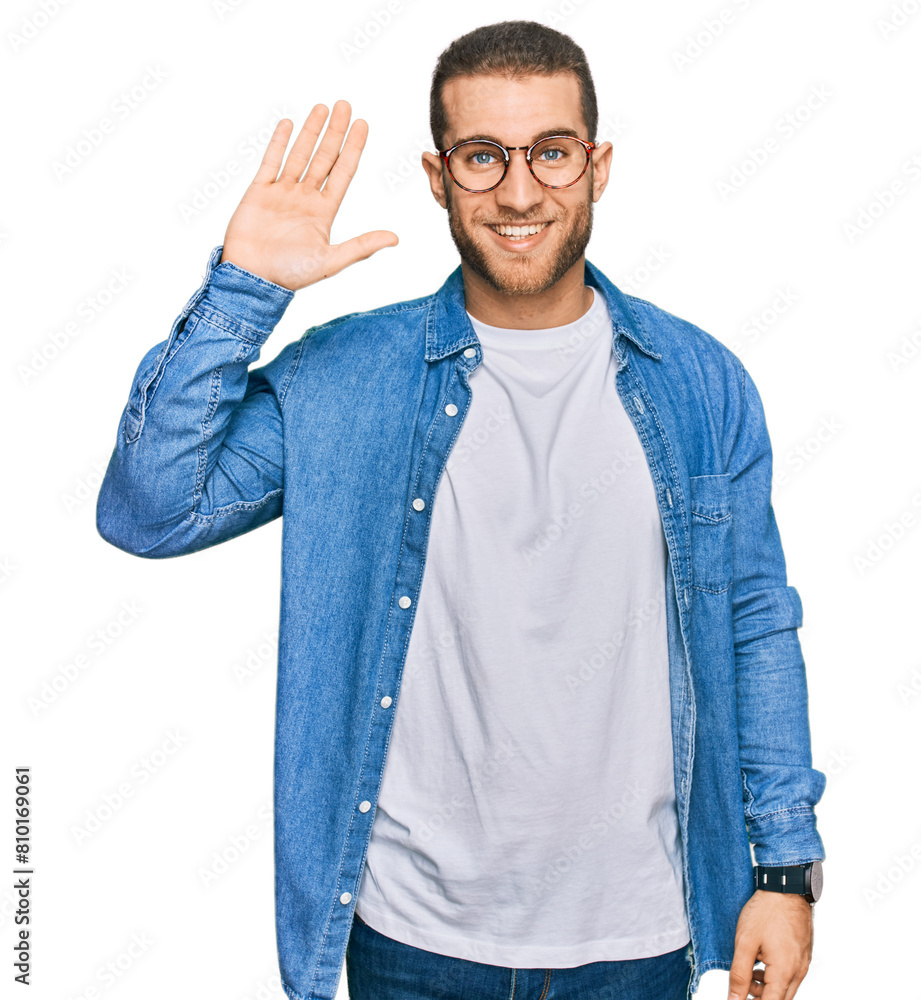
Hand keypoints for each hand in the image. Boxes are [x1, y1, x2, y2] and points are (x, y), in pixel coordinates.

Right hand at [220, 101, 397, 290]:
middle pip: (324, 157)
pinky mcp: (259, 192)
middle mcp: (305, 198)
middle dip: (335, 132)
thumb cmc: (290, 275)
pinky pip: (271, 161)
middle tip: (345, 105)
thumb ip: (361, 246)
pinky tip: (288, 124)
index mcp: (324, 212)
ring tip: (322, 107)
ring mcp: (282, 193)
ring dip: (311, 131)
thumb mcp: (331, 261)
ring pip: (300, 154)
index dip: (353, 148)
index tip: (362, 124)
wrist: (252, 278)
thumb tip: (395, 238)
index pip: (343, 172)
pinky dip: (279, 143)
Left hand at [727, 890, 812, 999]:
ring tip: (749, 971)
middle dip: (759, 997)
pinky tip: (761, 963)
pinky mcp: (803, 954)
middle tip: (743, 984)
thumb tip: (734, 999)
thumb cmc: (766, 911)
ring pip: (785, 989)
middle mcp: (798, 972)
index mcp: (784, 972)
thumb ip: (739, 975)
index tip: (740, 998)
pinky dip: (775, 976)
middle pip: (779, 999)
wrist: (785, 887)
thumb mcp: (745, 943)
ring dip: (766, 987)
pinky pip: (791, 975)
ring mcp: (803, 963)